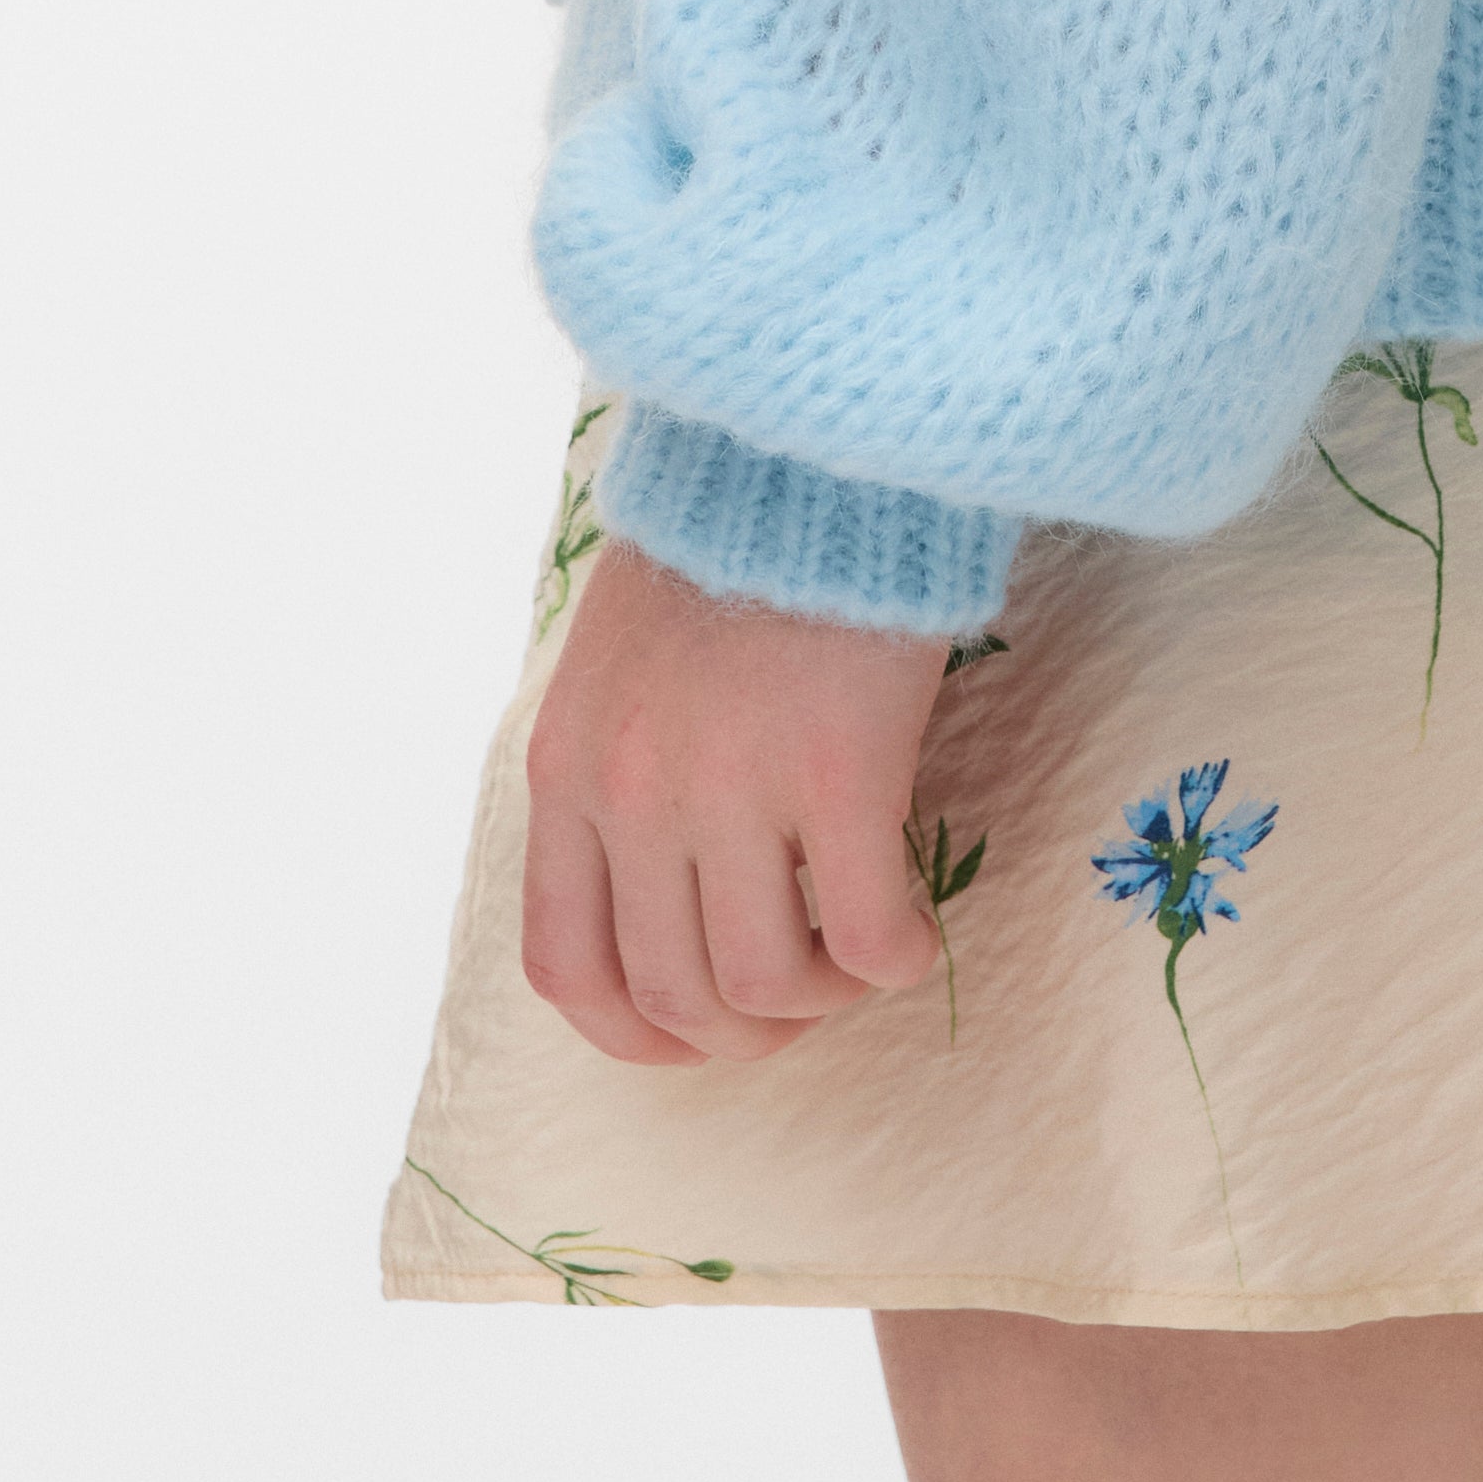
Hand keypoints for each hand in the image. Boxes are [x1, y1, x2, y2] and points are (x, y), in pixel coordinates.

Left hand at [520, 531, 951, 1066]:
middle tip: (804, 1000)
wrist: (815, 446)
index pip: (567, 967)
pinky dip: (895, 961)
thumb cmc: (732, 542)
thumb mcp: (621, 661)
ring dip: (821, 998)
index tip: (698, 1035)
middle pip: (670, 994)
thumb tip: (664, 887)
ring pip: (763, 986)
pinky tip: (915, 930)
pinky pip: (867, 935)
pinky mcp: (837, 773)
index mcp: (569, 771)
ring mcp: (729, 788)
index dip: (634, 1034)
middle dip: (743, 1033)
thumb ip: (622, 768)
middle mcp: (631, 795)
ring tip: (859, 955)